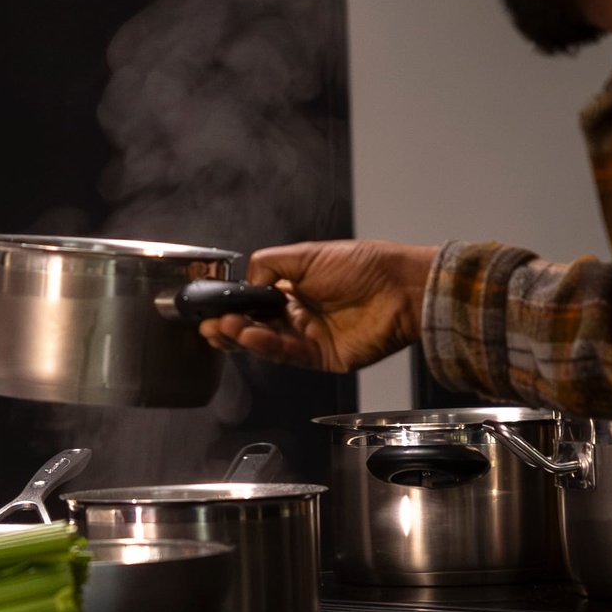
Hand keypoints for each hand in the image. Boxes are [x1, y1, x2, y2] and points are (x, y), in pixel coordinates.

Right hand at [197, 240, 436, 376]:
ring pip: (268, 343)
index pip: (255, 302)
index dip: (233, 306)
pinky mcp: (323, 357)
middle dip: (229, 326)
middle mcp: (300, 315)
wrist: (400, 287)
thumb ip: (269, 265)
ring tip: (226, 328)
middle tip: (211, 325)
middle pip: (256, 326)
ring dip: (244, 336)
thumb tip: (245, 280)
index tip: (212, 307)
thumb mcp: (307, 254)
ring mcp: (311, 338)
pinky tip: (250, 336)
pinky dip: (267, 346)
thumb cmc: (363, 265)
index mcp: (295, 289)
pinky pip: (289, 355)